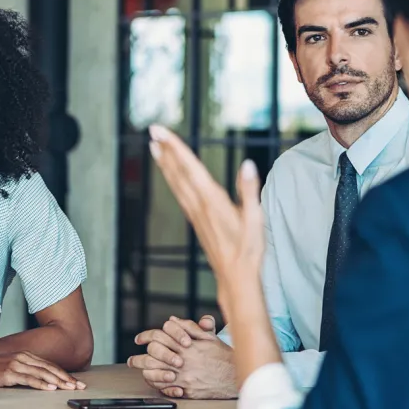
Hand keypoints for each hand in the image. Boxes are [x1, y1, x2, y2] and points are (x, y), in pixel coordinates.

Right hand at [0, 351, 86, 390]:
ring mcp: (16, 364)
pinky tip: (50, 388)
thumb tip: (42, 381)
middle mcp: (23, 357)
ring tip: (68, 388)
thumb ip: (26, 371)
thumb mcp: (12, 368)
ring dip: (58, 381)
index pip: (50, 365)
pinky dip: (41, 384)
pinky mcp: (9, 372)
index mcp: (26, 356)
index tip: (75, 382)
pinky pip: (29, 379)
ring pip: (42, 373)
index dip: (64, 374)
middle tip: (78, 386)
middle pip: (49, 369)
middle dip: (66, 378)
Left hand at [129, 316, 236, 398]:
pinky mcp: (186, 389)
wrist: (235, 377)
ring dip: (144, 371)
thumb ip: (189, 327)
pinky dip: (155, 383)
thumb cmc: (222, 356)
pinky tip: (152, 380)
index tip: (139, 339)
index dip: (146, 336)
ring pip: (155, 372)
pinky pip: (164, 387)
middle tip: (132, 360)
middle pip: (153, 354)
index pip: (160, 336)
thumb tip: (171, 321)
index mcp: (187, 344)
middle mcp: (183, 359)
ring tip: (137, 371)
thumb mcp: (209, 337)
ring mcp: (183, 375)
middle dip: (139, 357)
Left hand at [149, 125, 264, 317]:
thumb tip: (248, 164)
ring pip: (176, 183)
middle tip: (152, 130)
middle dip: (165, 150)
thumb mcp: (256, 220)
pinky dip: (172, 179)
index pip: (190, 167)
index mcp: (212, 201)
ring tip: (154, 147)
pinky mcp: (195, 221)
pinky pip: (179, 194)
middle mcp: (199, 205)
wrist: (235, 278)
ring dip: (164, 163)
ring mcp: (195, 214)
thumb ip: (250, 190)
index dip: (175, 147)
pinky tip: (169, 174)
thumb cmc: (249, 251)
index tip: (160, 131)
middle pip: (178, 172)